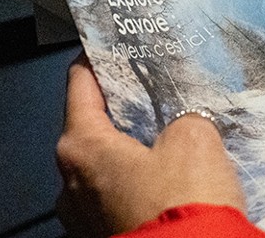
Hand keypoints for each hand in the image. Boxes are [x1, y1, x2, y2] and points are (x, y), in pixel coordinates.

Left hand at [56, 54, 245, 237]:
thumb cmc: (182, 209)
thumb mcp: (194, 138)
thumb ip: (183, 116)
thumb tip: (185, 121)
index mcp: (80, 148)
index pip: (79, 85)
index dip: (96, 59)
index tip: (107, 45)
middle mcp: (70, 185)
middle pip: (91, 129)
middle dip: (121, 109)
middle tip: (150, 89)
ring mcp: (84, 220)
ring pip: (106, 169)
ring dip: (133, 152)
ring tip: (170, 138)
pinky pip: (118, 201)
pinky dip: (139, 186)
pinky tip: (171, 181)